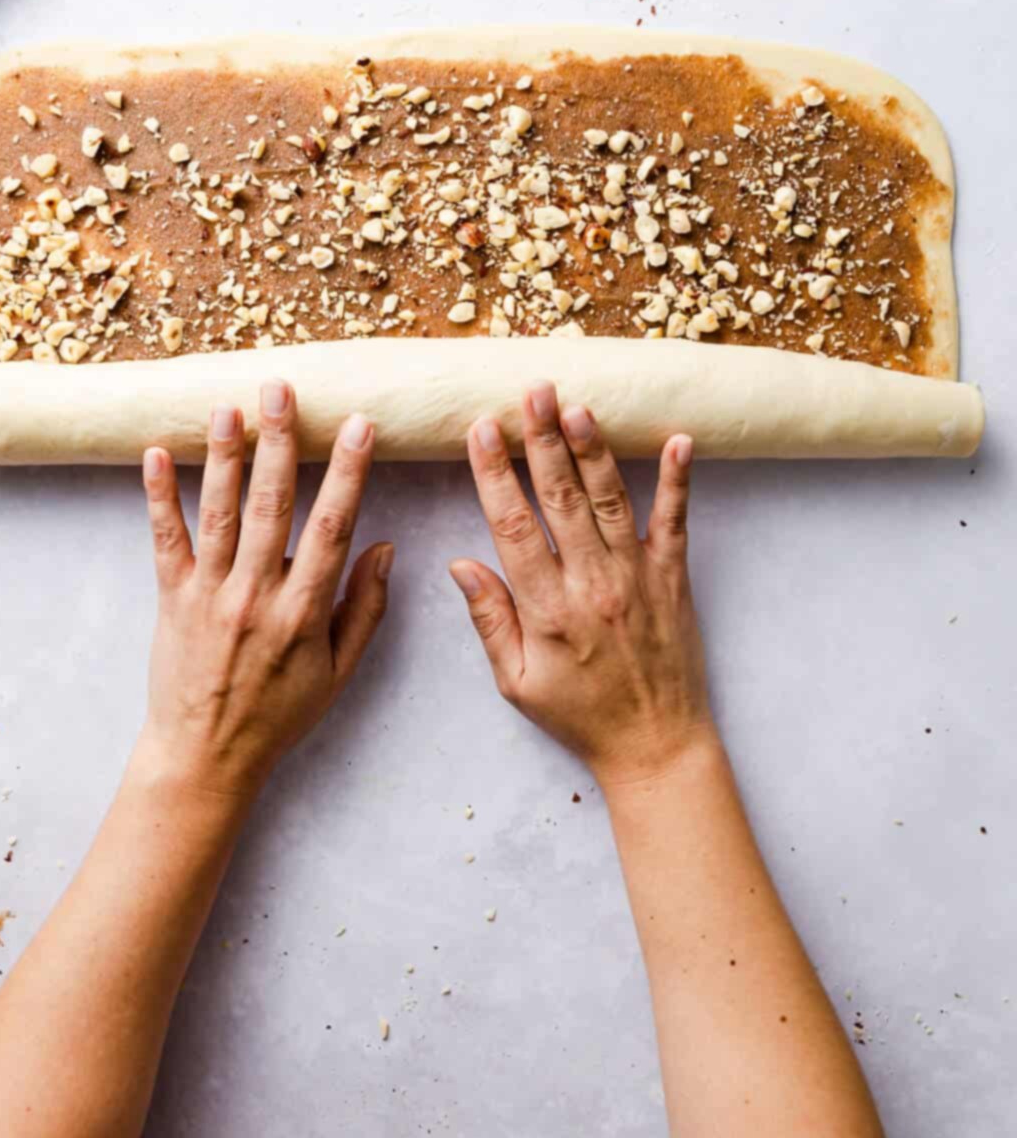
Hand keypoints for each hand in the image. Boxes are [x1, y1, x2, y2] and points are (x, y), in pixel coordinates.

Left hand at [137, 380, 391, 802]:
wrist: (205, 757)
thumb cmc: (278, 715)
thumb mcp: (339, 672)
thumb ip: (365, 608)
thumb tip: (387, 547)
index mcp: (303, 612)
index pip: (331, 527)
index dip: (347, 472)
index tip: (358, 426)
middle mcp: (255, 596)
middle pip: (271, 505)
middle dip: (279, 442)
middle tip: (282, 389)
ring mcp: (209, 594)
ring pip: (218, 513)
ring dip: (223, 455)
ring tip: (229, 405)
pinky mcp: (171, 598)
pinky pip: (164, 540)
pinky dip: (158, 496)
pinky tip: (155, 453)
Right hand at [450, 382, 709, 786]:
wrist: (656, 746)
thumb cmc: (581, 715)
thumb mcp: (516, 682)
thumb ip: (490, 619)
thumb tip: (460, 563)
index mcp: (548, 609)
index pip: (513, 525)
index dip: (495, 473)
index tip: (482, 429)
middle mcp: (592, 584)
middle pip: (561, 498)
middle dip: (544, 440)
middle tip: (531, 391)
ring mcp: (637, 577)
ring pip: (611, 499)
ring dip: (594, 449)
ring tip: (577, 405)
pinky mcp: (673, 578)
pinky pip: (675, 521)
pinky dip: (678, 480)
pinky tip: (678, 440)